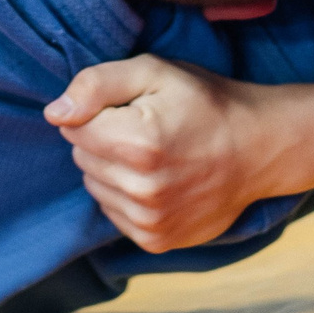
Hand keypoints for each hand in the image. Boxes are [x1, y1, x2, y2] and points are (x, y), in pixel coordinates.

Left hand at [46, 56, 283, 251]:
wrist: (259, 148)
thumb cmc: (205, 102)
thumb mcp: (154, 71)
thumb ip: (96, 84)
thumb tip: (53, 114)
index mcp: (138, 142)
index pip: (72, 126)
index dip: (98, 111)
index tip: (131, 108)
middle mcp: (141, 189)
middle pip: (81, 158)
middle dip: (103, 140)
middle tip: (145, 128)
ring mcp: (150, 220)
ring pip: (95, 186)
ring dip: (113, 169)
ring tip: (154, 154)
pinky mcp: (155, 240)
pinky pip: (113, 213)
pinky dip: (126, 196)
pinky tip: (158, 180)